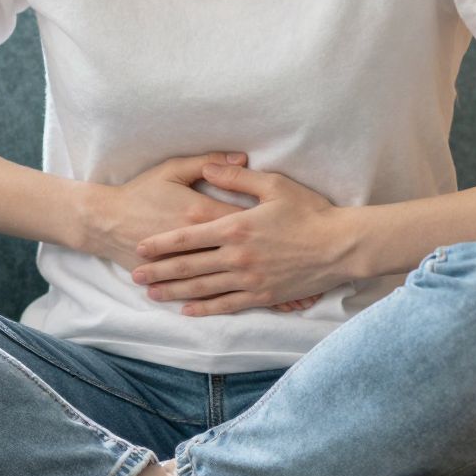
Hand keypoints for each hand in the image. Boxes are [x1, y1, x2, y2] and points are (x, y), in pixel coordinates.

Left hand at [86, 152, 324, 313]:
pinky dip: (204, 308)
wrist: (341, 246)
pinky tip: (187, 310)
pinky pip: (227, 304)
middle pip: (189, 266)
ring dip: (174, 291)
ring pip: (203, 288)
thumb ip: (236, 176)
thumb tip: (208, 166)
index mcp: (236, 227)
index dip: (162, 243)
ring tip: (152, 293)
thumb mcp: (273, 184)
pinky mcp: (263, 295)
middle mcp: (238, 257)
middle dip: (159, 271)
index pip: (189, 237)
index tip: (140, 247)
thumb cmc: (310, 211)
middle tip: (135, 275)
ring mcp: (249, 279)